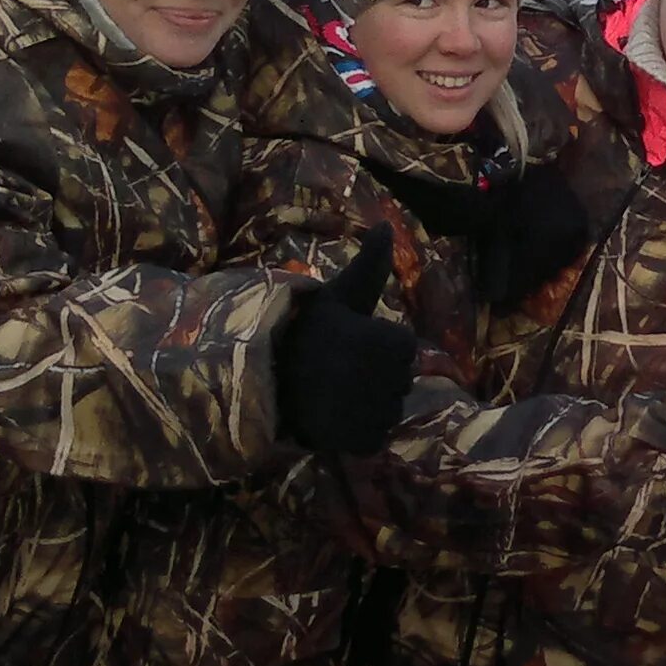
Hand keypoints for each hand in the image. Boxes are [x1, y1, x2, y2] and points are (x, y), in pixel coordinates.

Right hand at [275, 229, 419, 455]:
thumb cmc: (303, 332)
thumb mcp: (337, 295)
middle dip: (374, 375)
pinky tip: (332, 415)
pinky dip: (356, 431)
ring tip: (332, 391)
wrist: (260, 380)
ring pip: (388, 410)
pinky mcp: (361, 442)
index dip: (378, 344)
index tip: (348, 342)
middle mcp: (390, 379)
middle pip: (399, 380)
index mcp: (391, 342)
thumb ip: (370, 265)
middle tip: (336, 368)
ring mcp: (376, 413)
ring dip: (366, 404)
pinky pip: (373, 437)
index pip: (405, 348)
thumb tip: (387, 223)